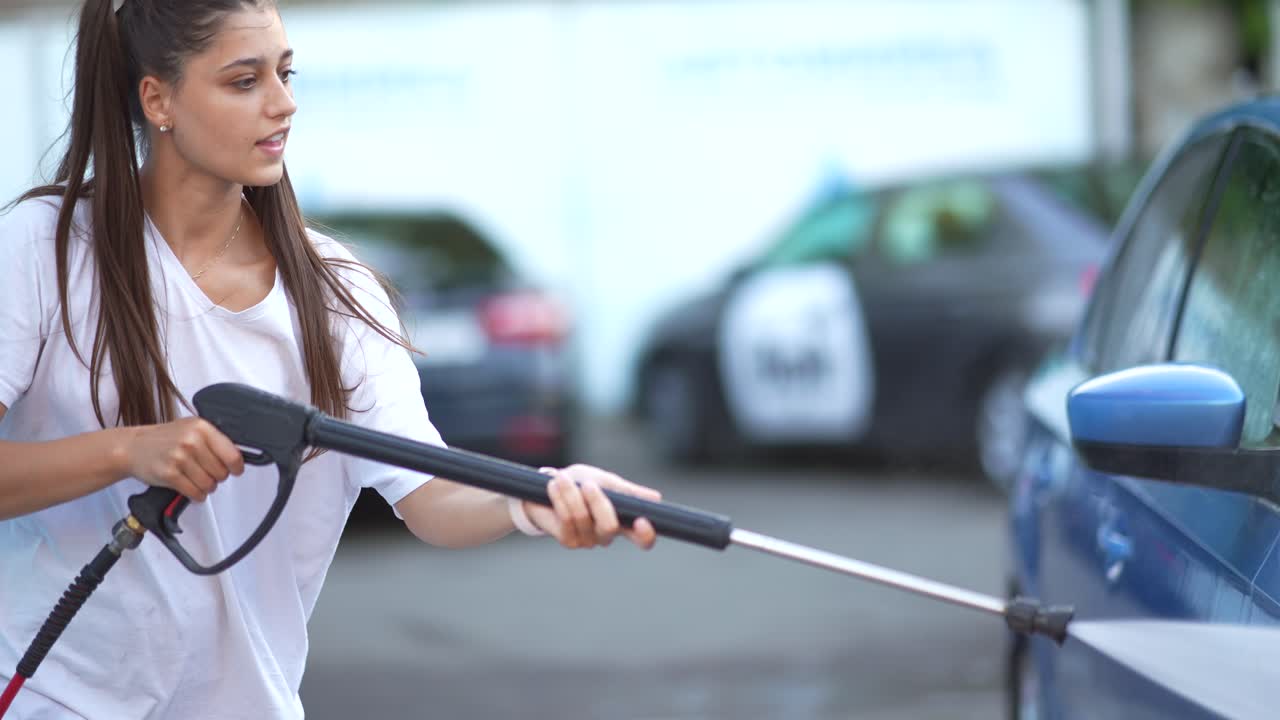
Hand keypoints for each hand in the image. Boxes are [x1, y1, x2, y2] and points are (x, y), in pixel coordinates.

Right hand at [124, 418, 245, 501]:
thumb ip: (214, 440)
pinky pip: (195, 493)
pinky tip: (191, 488)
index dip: (236, 467)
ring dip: (206, 487)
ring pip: (209, 485)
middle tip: (207, 473)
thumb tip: (238, 456)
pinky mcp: (169, 474)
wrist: (133, 447)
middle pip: (222, 473)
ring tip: (197, 480)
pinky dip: (196, 495)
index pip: (232, 455)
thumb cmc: (164, 439)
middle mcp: (192, 441)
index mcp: (202, 428)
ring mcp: (180, 458)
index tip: (235, 470)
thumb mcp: (192, 429)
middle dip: (217, 477)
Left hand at [524, 464, 661, 549]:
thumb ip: (627, 491)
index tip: (642, 520)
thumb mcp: (606, 481)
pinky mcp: (569, 540)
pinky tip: (554, 487)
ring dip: (572, 494)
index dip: (646, 535)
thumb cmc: (582, 482)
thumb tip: (655, 498)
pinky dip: (560, 499)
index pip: (642, 538)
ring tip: (563, 478)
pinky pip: (566, 520)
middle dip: (597, 501)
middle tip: (588, 483)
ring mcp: (588, 540)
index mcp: (623, 522)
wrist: (550, 486)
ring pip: (583, 518)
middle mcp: (607, 535)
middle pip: (610, 526)